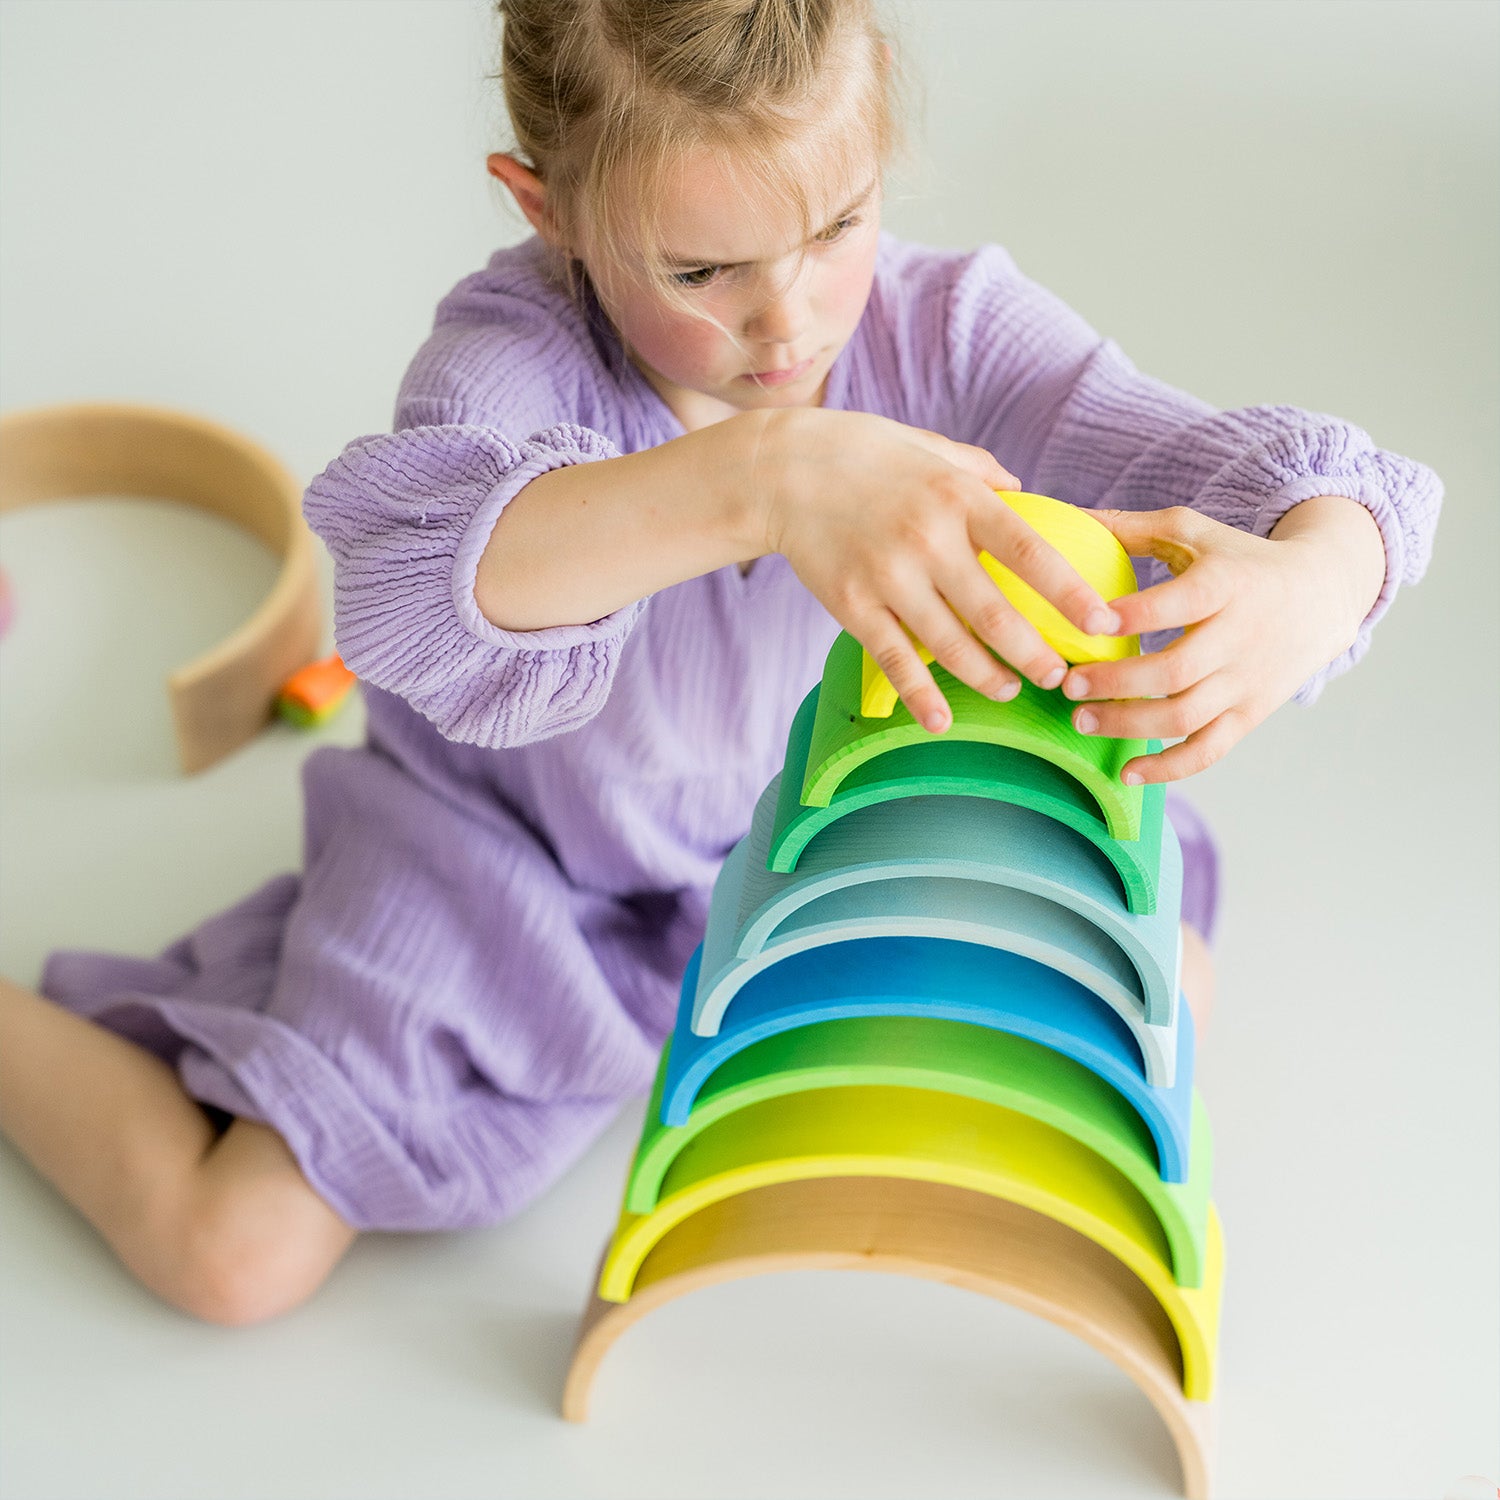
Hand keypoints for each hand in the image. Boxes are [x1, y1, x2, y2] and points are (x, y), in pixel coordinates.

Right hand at [752, 409, 1120, 733]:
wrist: (780, 470)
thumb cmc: (864, 453)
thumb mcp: (931, 448)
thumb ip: (982, 471)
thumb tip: (1027, 495)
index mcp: (958, 498)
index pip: (1030, 551)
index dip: (1071, 594)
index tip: (1105, 623)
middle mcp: (927, 540)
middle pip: (996, 614)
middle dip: (1036, 654)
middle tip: (1061, 677)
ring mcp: (888, 577)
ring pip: (951, 646)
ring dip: (989, 678)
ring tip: (1009, 689)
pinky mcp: (852, 605)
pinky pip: (895, 661)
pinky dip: (920, 697)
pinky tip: (941, 720)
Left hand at [1060, 498, 1385, 782]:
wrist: (1322, 596)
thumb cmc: (1239, 561)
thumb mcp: (1195, 532)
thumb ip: (1132, 528)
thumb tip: (1066, 516)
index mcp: (1227, 585)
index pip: (1181, 602)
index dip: (1135, 615)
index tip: (1089, 624)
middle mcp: (1240, 637)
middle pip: (1175, 672)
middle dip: (1116, 684)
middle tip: (1067, 685)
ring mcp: (1246, 682)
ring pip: (1186, 716)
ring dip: (1128, 726)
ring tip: (1081, 721)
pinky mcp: (1250, 714)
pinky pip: (1209, 751)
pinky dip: (1169, 769)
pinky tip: (1127, 772)